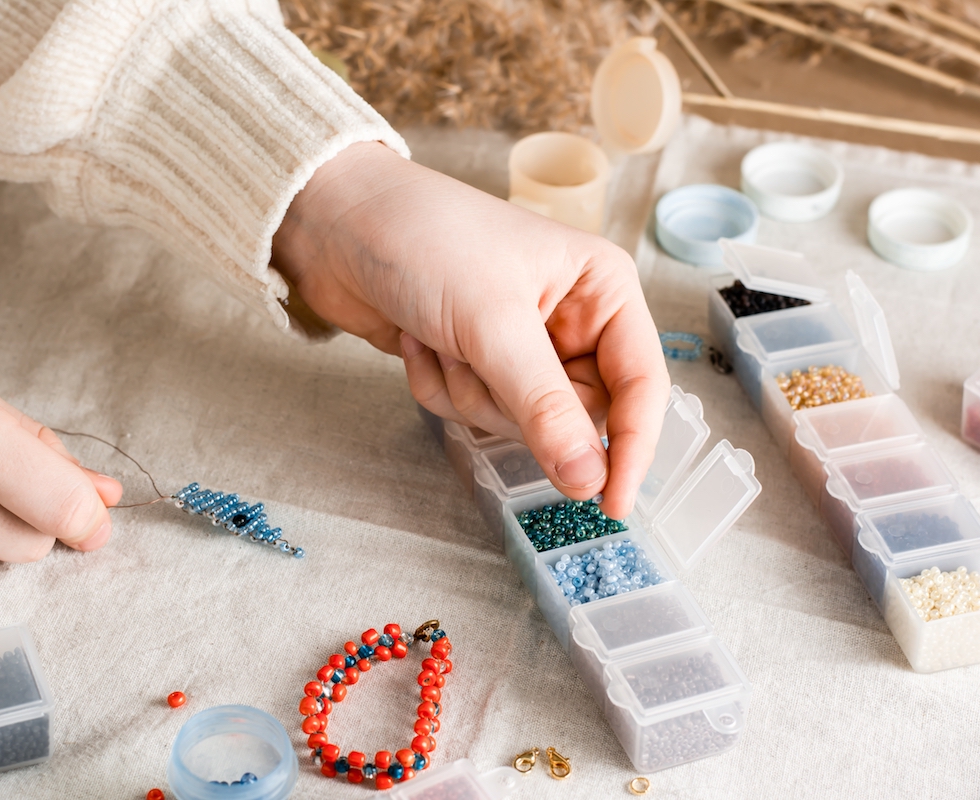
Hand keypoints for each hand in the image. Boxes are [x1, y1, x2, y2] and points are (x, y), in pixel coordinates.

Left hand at [273, 142, 669, 518]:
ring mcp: (520, 345)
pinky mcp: (475, 362)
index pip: (641, 386)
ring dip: (468, 393)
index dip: (630, 448)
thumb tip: (588, 478)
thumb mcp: (494, 323)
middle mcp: (571, 320)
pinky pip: (471, 412)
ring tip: (439, 338)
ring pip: (517, 422)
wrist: (338, 221)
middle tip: (475, 361)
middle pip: (573, 416)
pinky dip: (438, 387)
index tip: (612, 504)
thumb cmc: (427, 239)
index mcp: (602, 290)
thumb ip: (545, 406)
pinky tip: (416, 341)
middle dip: (513, 403)